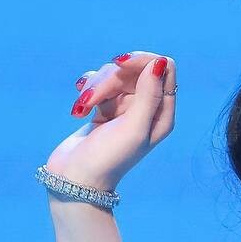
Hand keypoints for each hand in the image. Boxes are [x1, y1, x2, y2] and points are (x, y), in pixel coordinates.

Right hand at [45, 51, 177, 190]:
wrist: (75, 181)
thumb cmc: (109, 158)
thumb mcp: (134, 128)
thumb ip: (149, 94)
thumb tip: (160, 62)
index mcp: (162, 113)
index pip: (165, 68)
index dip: (142, 61)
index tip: (119, 65)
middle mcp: (148, 108)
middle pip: (135, 70)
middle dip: (110, 78)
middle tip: (92, 98)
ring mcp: (126, 108)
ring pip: (114, 75)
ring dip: (94, 87)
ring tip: (82, 108)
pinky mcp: (105, 108)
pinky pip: (99, 83)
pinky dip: (87, 90)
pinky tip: (79, 106)